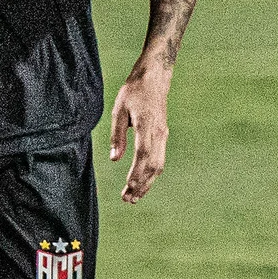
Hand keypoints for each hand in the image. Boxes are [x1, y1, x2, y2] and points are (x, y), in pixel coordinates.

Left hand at [108, 67, 170, 203]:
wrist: (154, 78)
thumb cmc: (133, 91)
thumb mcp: (119, 109)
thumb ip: (117, 135)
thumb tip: (114, 159)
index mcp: (146, 125)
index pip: (143, 154)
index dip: (136, 172)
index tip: (128, 187)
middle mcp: (158, 133)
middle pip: (153, 165)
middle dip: (141, 185)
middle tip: (128, 200)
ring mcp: (163, 135)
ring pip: (159, 165)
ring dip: (147, 183)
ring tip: (134, 197)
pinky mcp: (163, 136)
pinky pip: (159, 159)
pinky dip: (151, 174)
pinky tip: (142, 183)